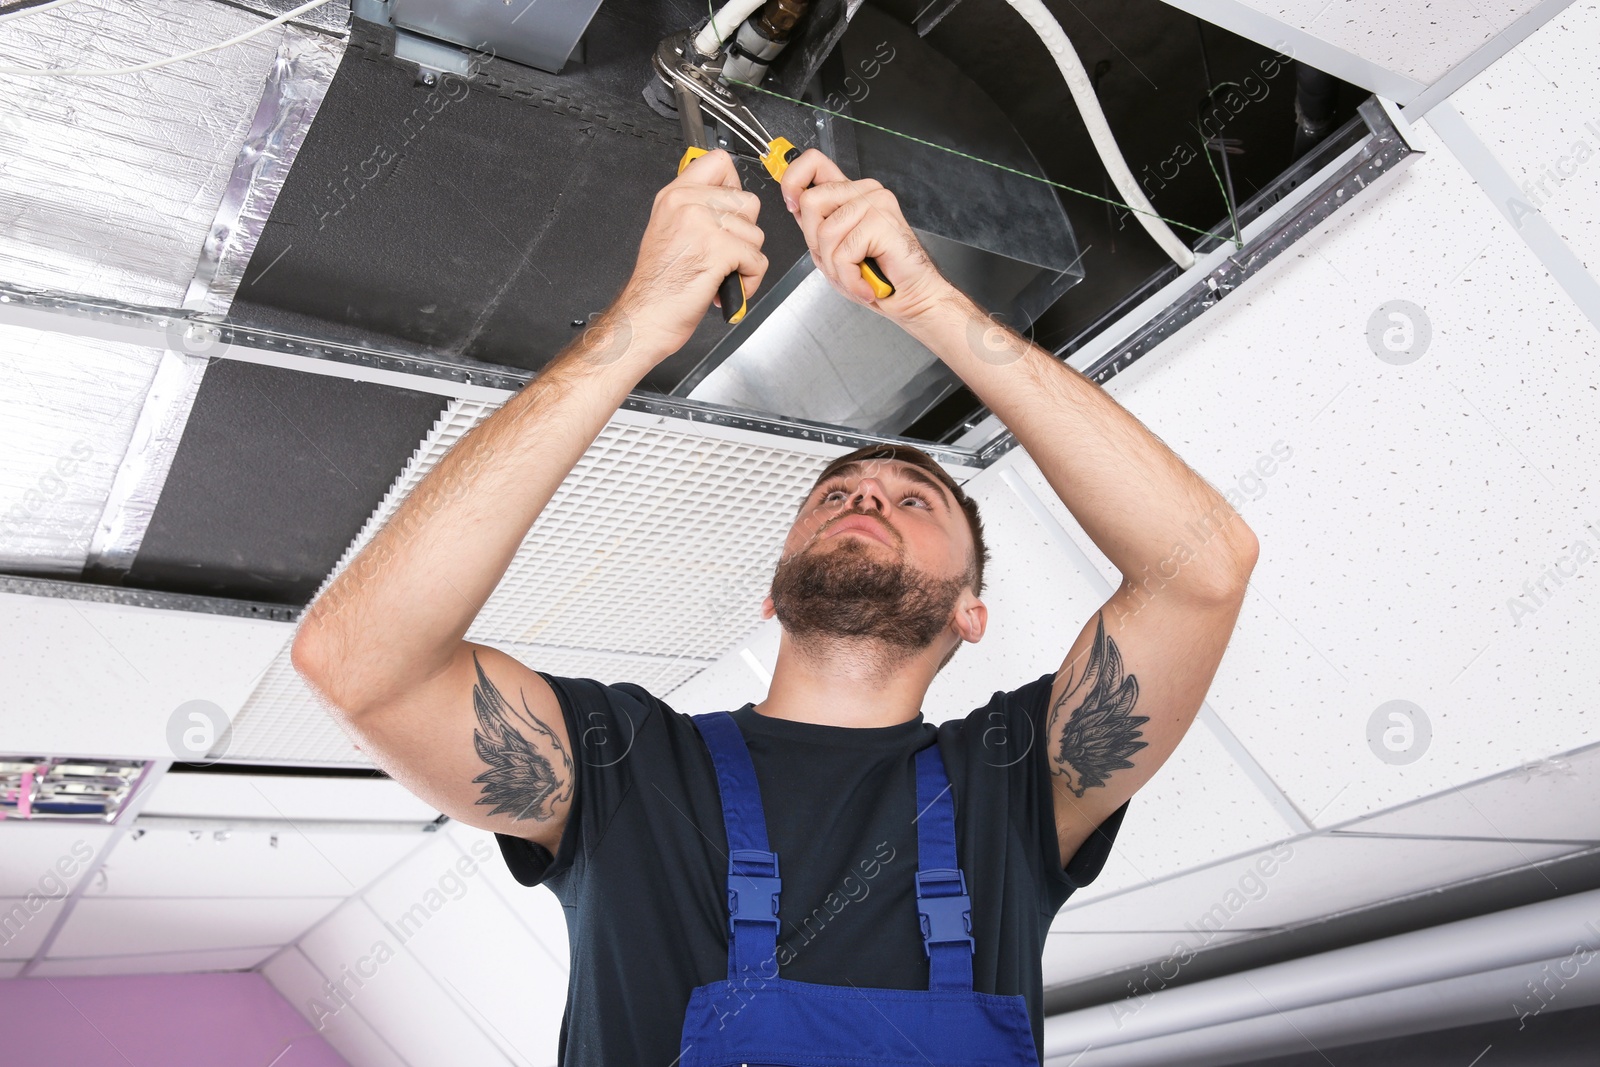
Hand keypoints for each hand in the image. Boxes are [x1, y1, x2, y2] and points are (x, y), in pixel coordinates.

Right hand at [614, 149, 768, 360]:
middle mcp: (688, 204)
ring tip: (722, 274)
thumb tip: (726, 199)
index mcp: (674, 195)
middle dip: (744, 234)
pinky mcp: (719, 249)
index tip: (728, 211)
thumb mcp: (668, 229)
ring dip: (746, 260)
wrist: (646, 315)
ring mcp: (703, 224)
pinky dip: (750, 280)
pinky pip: (757, 259)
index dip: (733, 186)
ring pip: (756, 234)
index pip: (719, 162)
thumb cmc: (659, 283)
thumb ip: (694, 208)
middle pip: (748, 202)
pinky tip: (727, 286)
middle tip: (723, 254)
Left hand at [778, 148, 952, 326]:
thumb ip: (815, 224)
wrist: (910, 296)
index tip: (792, 205)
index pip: (814, 162)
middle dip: (816, 242)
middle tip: (840, 260)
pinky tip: (864, 283)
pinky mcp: (881, 220)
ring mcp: (875, 202)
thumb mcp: (831, 250)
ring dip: (836, 266)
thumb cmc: (874, 277)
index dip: (793, 180)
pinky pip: (843, 252)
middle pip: (810, 201)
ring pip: (825, 232)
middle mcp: (863, 192)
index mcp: (848, 194)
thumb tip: (793, 200)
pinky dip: (850, 277)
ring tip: (855, 273)